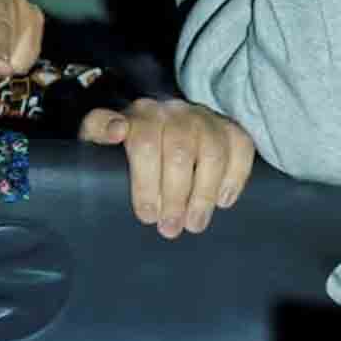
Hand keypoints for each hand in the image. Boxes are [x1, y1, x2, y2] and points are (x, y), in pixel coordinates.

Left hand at [79, 98, 255, 238]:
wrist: (154, 130)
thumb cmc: (125, 146)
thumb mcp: (101, 138)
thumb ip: (99, 130)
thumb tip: (118, 130)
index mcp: (142, 114)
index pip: (145, 141)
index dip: (146, 181)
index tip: (146, 215)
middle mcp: (175, 111)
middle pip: (179, 152)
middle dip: (175, 196)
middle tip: (170, 229)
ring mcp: (204, 119)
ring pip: (212, 152)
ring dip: (204, 194)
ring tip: (195, 224)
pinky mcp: (229, 129)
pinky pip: (241, 147)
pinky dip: (236, 176)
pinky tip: (223, 202)